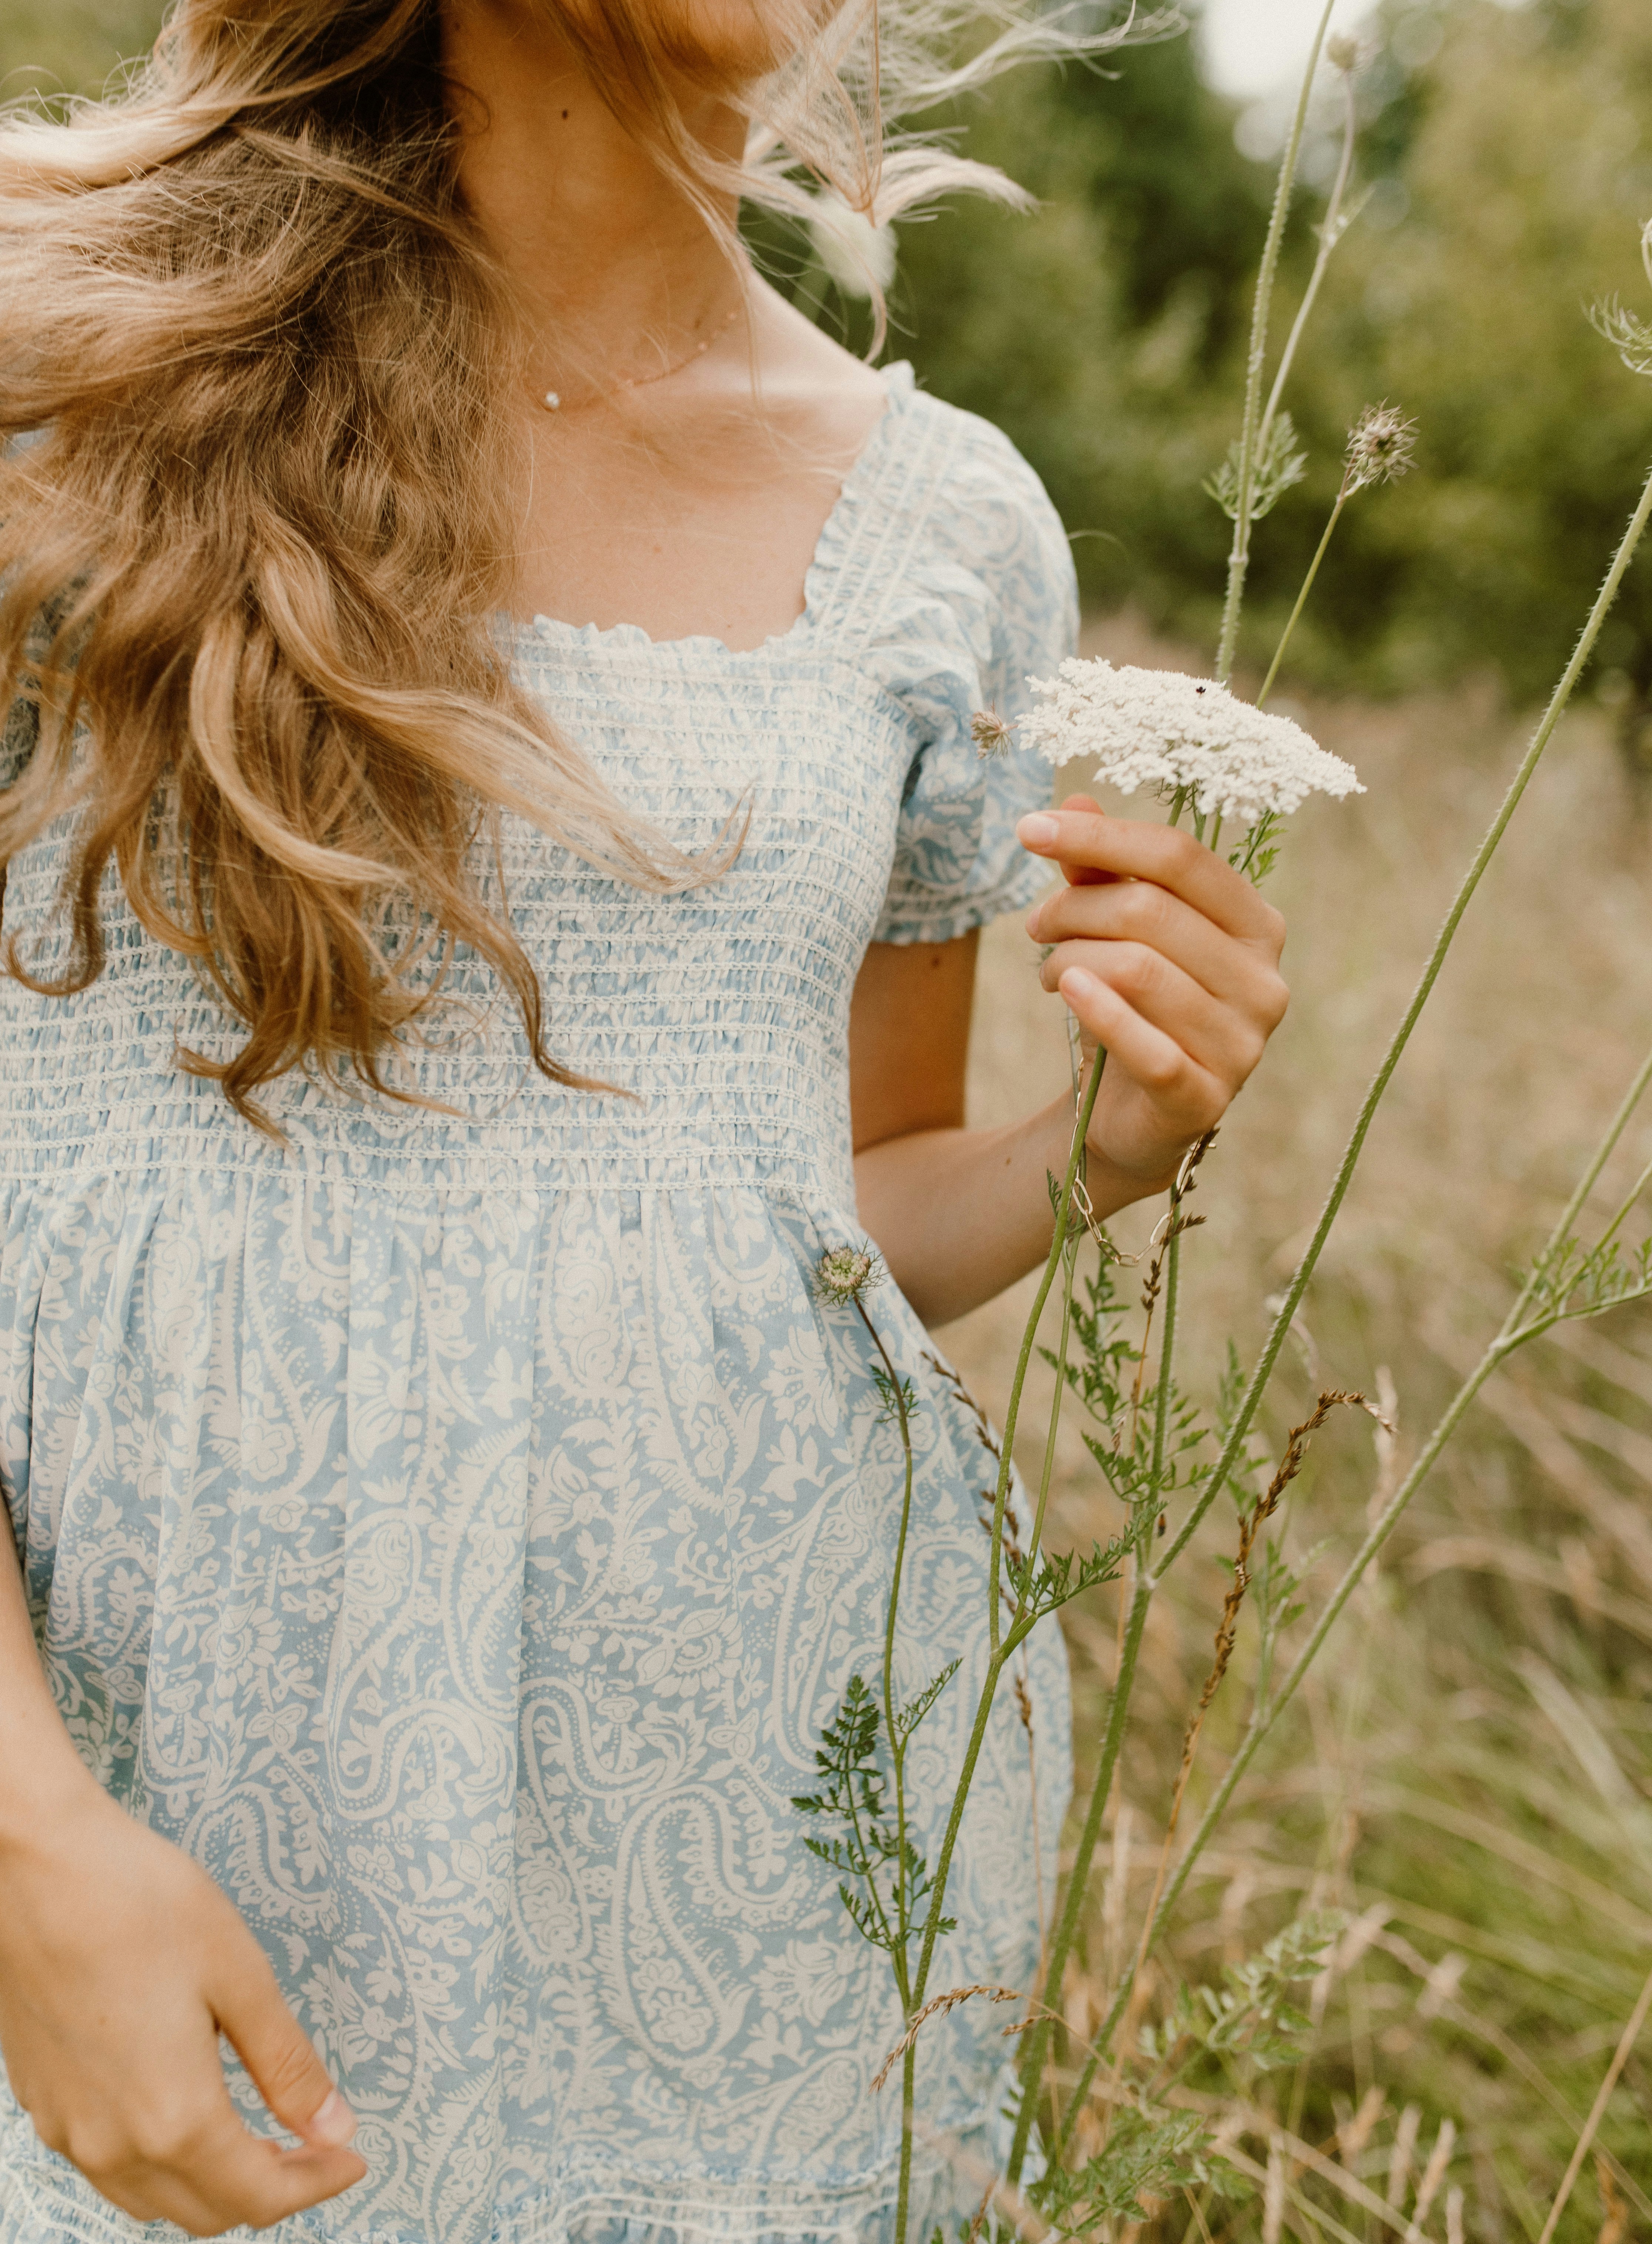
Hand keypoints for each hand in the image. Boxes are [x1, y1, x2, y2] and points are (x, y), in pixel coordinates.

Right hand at [0, 1783, 366, 2235]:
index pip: (258, 2195)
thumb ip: (287, 2065)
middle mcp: (113, 2144)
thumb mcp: (240, 1976)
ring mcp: (69, 2129)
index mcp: (172, 2117)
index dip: (317, 2184)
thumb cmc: (139, 1904)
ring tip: (258, 2136)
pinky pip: (109, 2169)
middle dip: (270, 2188)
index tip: (351, 2156)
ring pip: (153, 2200)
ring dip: (212, 2185)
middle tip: (314, 2143)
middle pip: (207, 2210)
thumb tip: (333, 2127)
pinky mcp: (44, 2103)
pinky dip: (159, 2166)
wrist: (38, 1868)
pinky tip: (185, 2116)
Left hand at [1018, 795, 1288, 1196]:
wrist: (1131, 1117)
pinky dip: (1096, 1010)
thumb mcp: (1116, 935)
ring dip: (1069, 961)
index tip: (1028, 828)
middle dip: (1073, 909)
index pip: (1179, 857)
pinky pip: (1147, 1046)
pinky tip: (1061, 988)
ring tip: (1048, 972)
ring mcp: (1242, 1045)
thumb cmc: (1133, 1009)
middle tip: (1034, 926)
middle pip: (1150, 911)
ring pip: (1138, 970)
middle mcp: (1264, 982)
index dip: (1100, 836)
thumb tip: (1074, 801)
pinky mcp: (1205, 1099)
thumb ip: (1101, 875)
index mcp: (1257, 926)